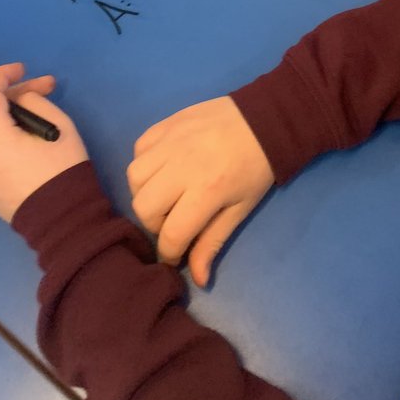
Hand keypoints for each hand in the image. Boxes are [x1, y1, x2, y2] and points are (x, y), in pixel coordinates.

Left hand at [0, 62, 88, 222]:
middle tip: (47, 87)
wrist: (63, 223)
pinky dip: (9, 139)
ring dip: (13, 118)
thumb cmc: (63, 171)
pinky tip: (32, 142)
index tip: (23, 69)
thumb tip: (21, 100)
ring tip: (44, 118)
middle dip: (16, 95)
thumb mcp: (59, 126)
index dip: (1, 75)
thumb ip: (34, 102)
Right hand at [128, 97, 273, 286]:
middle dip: (154, 223)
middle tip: (173, 220)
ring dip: (145, 192)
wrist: (264, 118)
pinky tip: (163, 167)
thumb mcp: (240, 209)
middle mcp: (181, 165)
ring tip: (166, 193)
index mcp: (206, 190)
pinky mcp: (167, 123)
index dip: (170, 253)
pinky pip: (139, 148)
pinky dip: (145, 162)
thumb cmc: (256, 168)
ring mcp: (171, 141)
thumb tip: (198, 280)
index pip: (171, 234)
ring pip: (134, 176)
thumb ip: (213, 242)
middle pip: (143, 206)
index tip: (176, 254)